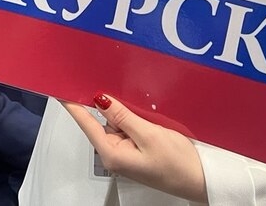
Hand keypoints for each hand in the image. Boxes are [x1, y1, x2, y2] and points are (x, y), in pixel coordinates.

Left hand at [62, 95, 207, 202]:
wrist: (202, 180)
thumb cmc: (178, 165)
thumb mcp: (149, 135)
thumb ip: (123, 117)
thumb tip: (100, 100)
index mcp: (112, 154)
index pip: (86, 123)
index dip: (74, 104)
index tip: (63, 87)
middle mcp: (115, 153)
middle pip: (102, 120)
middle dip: (109, 103)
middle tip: (118, 86)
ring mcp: (127, 151)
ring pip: (117, 121)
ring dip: (126, 110)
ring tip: (145, 109)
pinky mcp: (138, 148)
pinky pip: (129, 126)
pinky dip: (135, 117)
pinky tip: (148, 115)